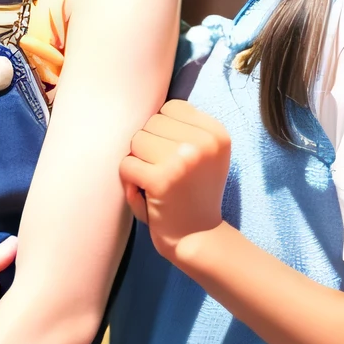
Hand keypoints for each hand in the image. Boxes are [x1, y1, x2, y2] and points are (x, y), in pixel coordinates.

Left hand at [118, 100, 230, 262]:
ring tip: (156, 182)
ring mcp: (184, 160)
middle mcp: (204, 143)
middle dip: (150, 147)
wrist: (198, 238)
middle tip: (166, 173)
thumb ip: (184, 128)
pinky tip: (144, 192)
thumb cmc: (193, 193)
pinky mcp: (162, 180)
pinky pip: (126, 164)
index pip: (171, 108)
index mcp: (217, 133)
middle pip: (152, 123)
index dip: (163, 132)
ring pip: (137, 141)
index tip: (174, 157)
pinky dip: (129, 180)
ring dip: (139, 162)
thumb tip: (145, 105)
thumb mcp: (203, 155)